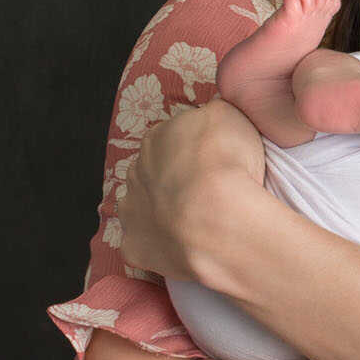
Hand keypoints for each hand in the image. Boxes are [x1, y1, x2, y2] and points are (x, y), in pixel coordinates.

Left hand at [119, 98, 268, 283]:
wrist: (218, 217)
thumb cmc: (226, 161)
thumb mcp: (230, 114)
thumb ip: (215, 112)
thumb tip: (213, 116)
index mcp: (156, 138)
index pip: (174, 140)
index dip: (196, 152)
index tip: (216, 163)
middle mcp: (135, 172)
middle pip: (155, 173)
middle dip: (176, 181)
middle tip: (209, 194)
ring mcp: (130, 211)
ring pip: (144, 208)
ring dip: (163, 212)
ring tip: (197, 223)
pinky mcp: (133, 247)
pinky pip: (144, 245)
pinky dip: (161, 246)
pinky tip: (185, 247)